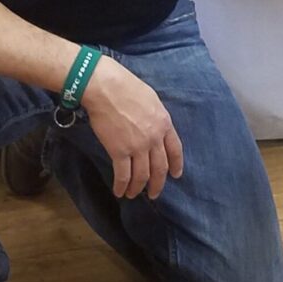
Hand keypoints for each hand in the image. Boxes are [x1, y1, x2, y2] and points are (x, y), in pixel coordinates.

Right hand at [80, 56, 182, 199]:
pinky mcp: (119, 151)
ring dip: (138, 188)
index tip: (176, 175)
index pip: (175, 149)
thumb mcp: (151, 99)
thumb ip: (156, 117)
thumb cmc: (126, 86)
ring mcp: (138, 147)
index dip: (176, 164)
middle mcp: (154, 138)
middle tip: (154, 194)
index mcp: (164, 123)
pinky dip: (122, 186)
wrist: (106, 88)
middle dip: (157, 184)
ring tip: (133, 195)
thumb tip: (154, 126)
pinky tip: (119, 192)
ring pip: (142, 175)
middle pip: (160, 167)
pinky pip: (123, 175)